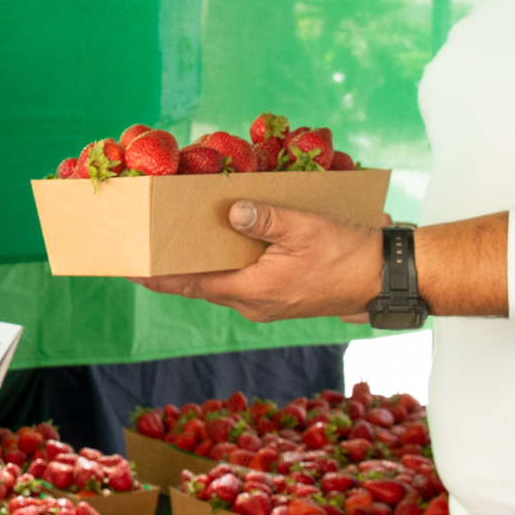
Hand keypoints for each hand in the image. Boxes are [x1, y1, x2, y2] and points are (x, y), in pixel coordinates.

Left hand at [138, 203, 383, 324]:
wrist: (387, 277)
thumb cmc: (349, 253)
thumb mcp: (305, 227)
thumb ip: (264, 218)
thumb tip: (230, 211)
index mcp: (253, 292)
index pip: (191, 286)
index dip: (157, 278)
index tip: (127, 269)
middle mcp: (254, 303)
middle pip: (202, 284)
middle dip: (174, 267)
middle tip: (145, 246)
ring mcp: (267, 302)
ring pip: (222, 281)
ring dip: (201, 263)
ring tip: (176, 239)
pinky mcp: (281, 294)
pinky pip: (242, 278)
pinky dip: (226, 261)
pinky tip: (223, 239)